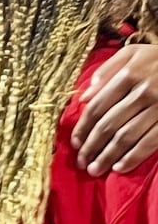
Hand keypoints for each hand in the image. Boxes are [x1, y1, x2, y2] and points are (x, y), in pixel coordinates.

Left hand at [73, 42, 157, 173]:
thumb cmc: (157, 59)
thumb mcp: (132, 53)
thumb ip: (106, 71)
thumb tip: (84, 97)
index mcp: (128, 75)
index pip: (97, 107)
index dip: (83, 128)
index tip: (74, 143)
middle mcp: (143, 92)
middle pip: (109, 125)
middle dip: (92, 146)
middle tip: (81, 162)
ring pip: (126, 136)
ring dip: (108, 155)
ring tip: (95, 169)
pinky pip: (151, 142)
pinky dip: (134, 157)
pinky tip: (120, 168)